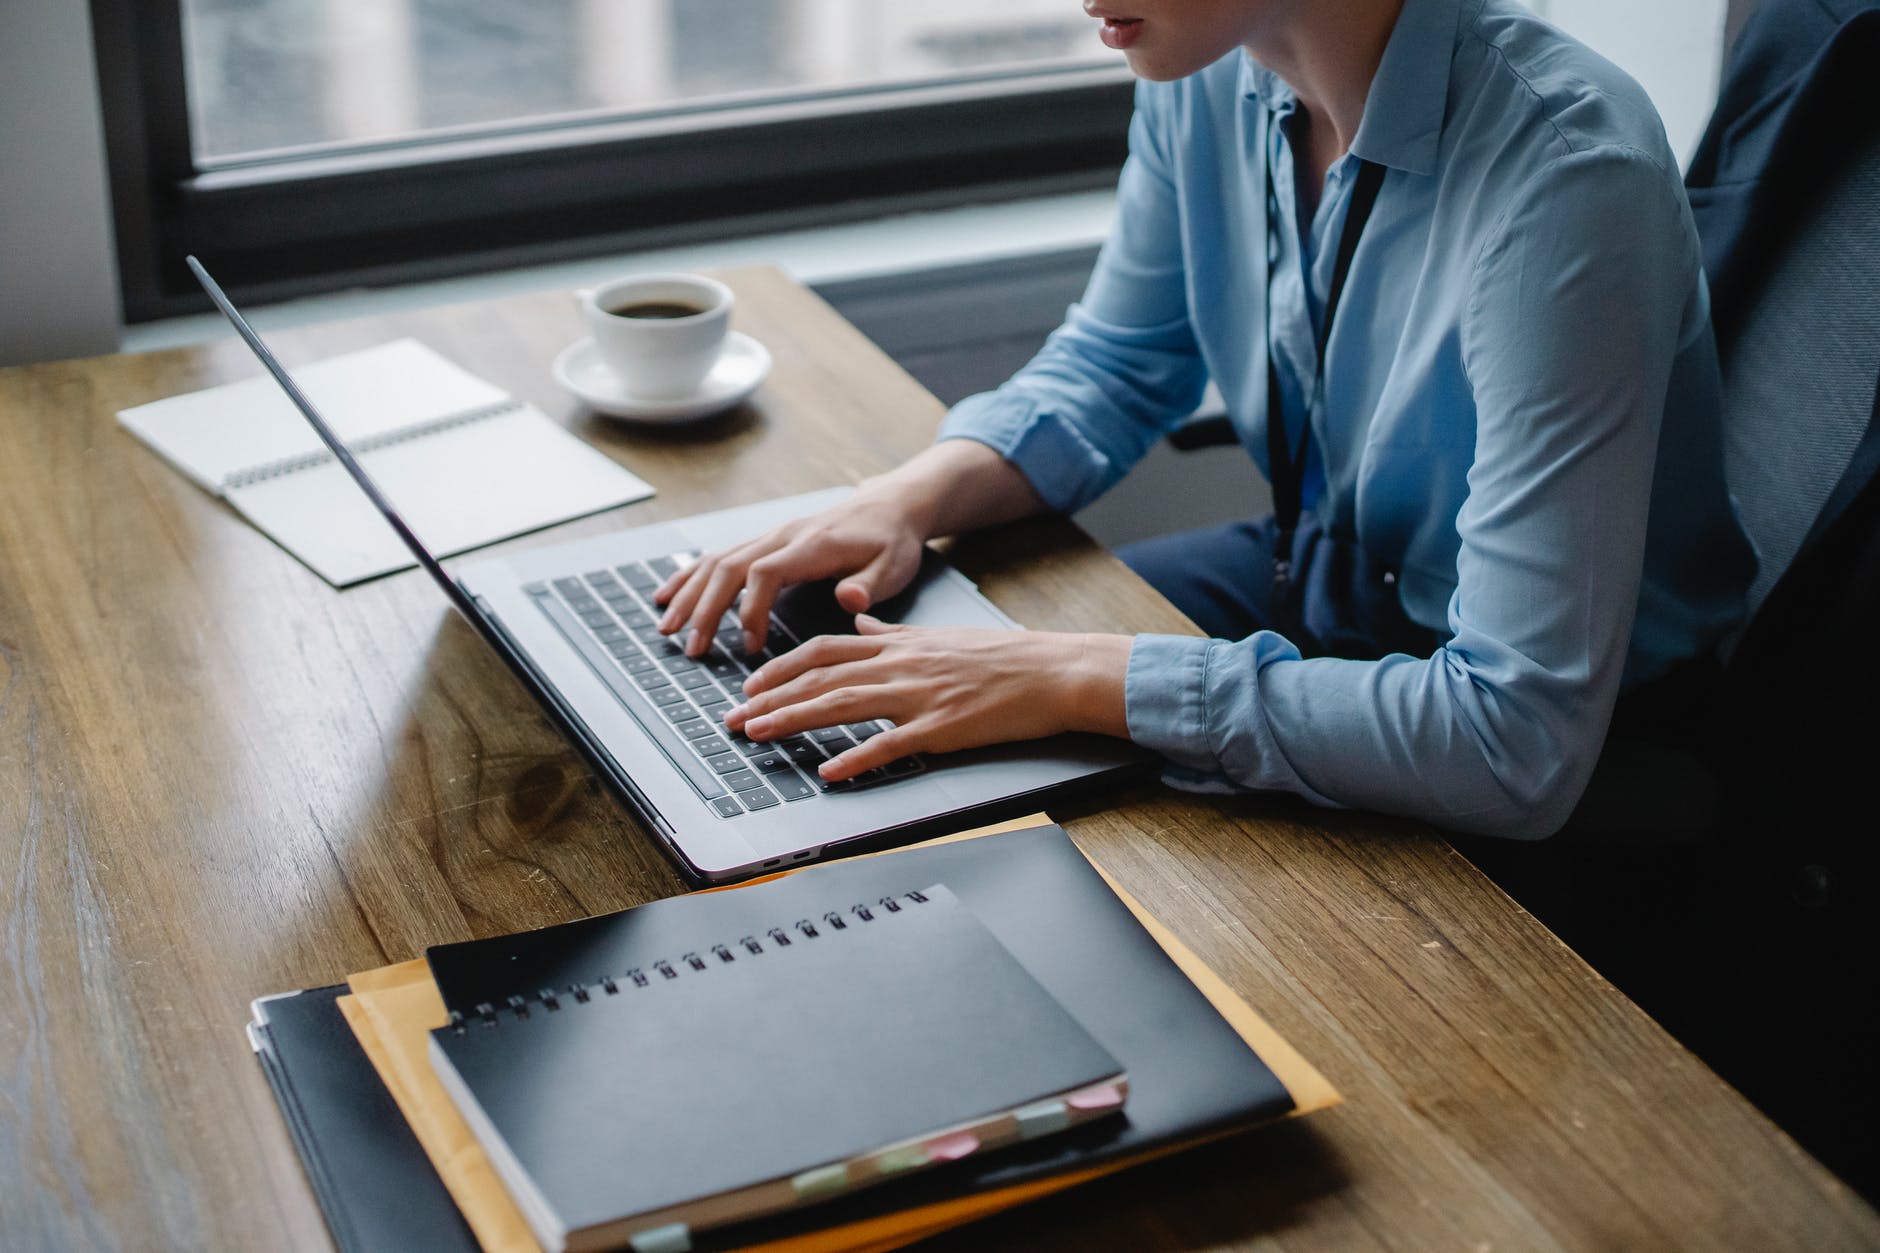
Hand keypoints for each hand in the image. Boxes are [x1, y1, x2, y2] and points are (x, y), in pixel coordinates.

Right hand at [652, 490, 926, 657]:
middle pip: (729, 568)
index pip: (764, 573)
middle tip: (693, 649)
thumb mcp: (894, 566)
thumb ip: (870, 586)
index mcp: (811, 545)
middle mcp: (782, 537)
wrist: (890, 505)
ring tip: (668, 629)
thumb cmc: (891, 541)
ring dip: (689, 595)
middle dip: (705, 609)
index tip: (749, 645)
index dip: (750, 609)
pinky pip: (720, 558)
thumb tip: (848, 601)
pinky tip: (669, 596)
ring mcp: (770, 537)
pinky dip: (690, 577)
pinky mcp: (767, 543)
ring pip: (717, 562)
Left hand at [725, 614, 1131, 781]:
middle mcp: (901, 664)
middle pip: (821, 678)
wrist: (1053, 671)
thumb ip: (893, 631)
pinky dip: (856, 759)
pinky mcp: (942, 727)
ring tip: (758, 735)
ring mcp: (919, 695)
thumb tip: (861, 620)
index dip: (781, 667)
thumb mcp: (939, 635)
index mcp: (899, 643)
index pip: (825, 650)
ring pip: (842, 705)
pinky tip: (829, 773)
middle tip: (734, 718)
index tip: (752, 684)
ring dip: (793, 720)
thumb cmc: (1003, 657)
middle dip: (770, 698)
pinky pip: (890, 745)